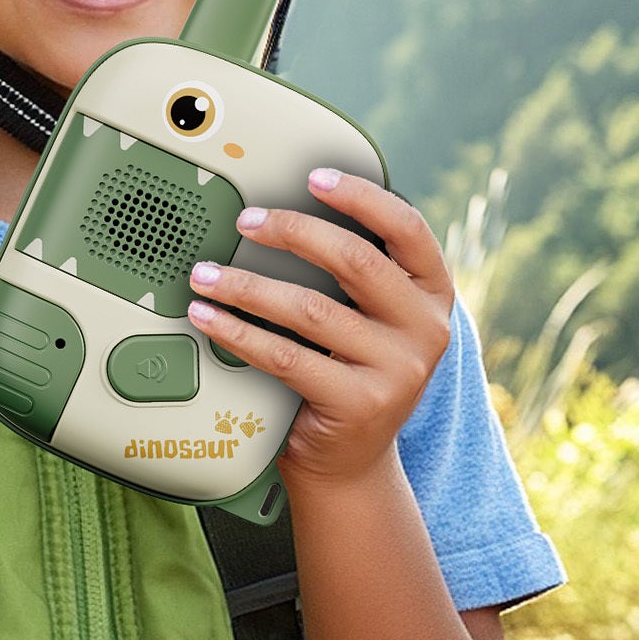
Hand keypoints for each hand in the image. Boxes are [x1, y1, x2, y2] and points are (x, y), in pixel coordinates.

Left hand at [186, 168, 455, 488]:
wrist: (351, 462)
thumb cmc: (351, 370)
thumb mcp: (373, 316)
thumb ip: (355, 270)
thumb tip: (287, 209)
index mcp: (432, 293)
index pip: (407, 228)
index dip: (361, 196)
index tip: (313, 177)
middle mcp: (424, 329)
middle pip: (355, 260)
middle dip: (292, 231)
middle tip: (247, 220)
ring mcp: (396, 370)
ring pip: (310, 309)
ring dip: (247, 284)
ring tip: (206, 273)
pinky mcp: (358, 404)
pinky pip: (285, 356)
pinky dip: (238, 331)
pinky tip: (209, 318)